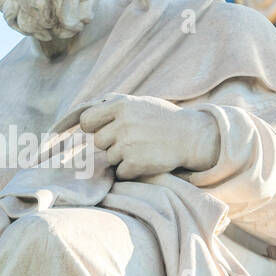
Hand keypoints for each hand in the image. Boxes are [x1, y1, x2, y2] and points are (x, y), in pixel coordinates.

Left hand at [79, 95, 219, 180]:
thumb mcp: (139, 102)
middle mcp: (123, 124)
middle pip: (98, 142)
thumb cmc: (162, 118)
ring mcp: (128, 145)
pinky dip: (130, 170)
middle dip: (110, 144)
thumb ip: (113, 104)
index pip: (86, 120)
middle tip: (130, 141)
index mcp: (121, 105)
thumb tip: (84, 112)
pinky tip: (145, 160)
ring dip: (121, 157)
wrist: (191, 136)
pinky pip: (120, 172)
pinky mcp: (136, 163)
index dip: (92, 128)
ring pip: (109, 158)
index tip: (103, 130)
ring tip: (141, 149)